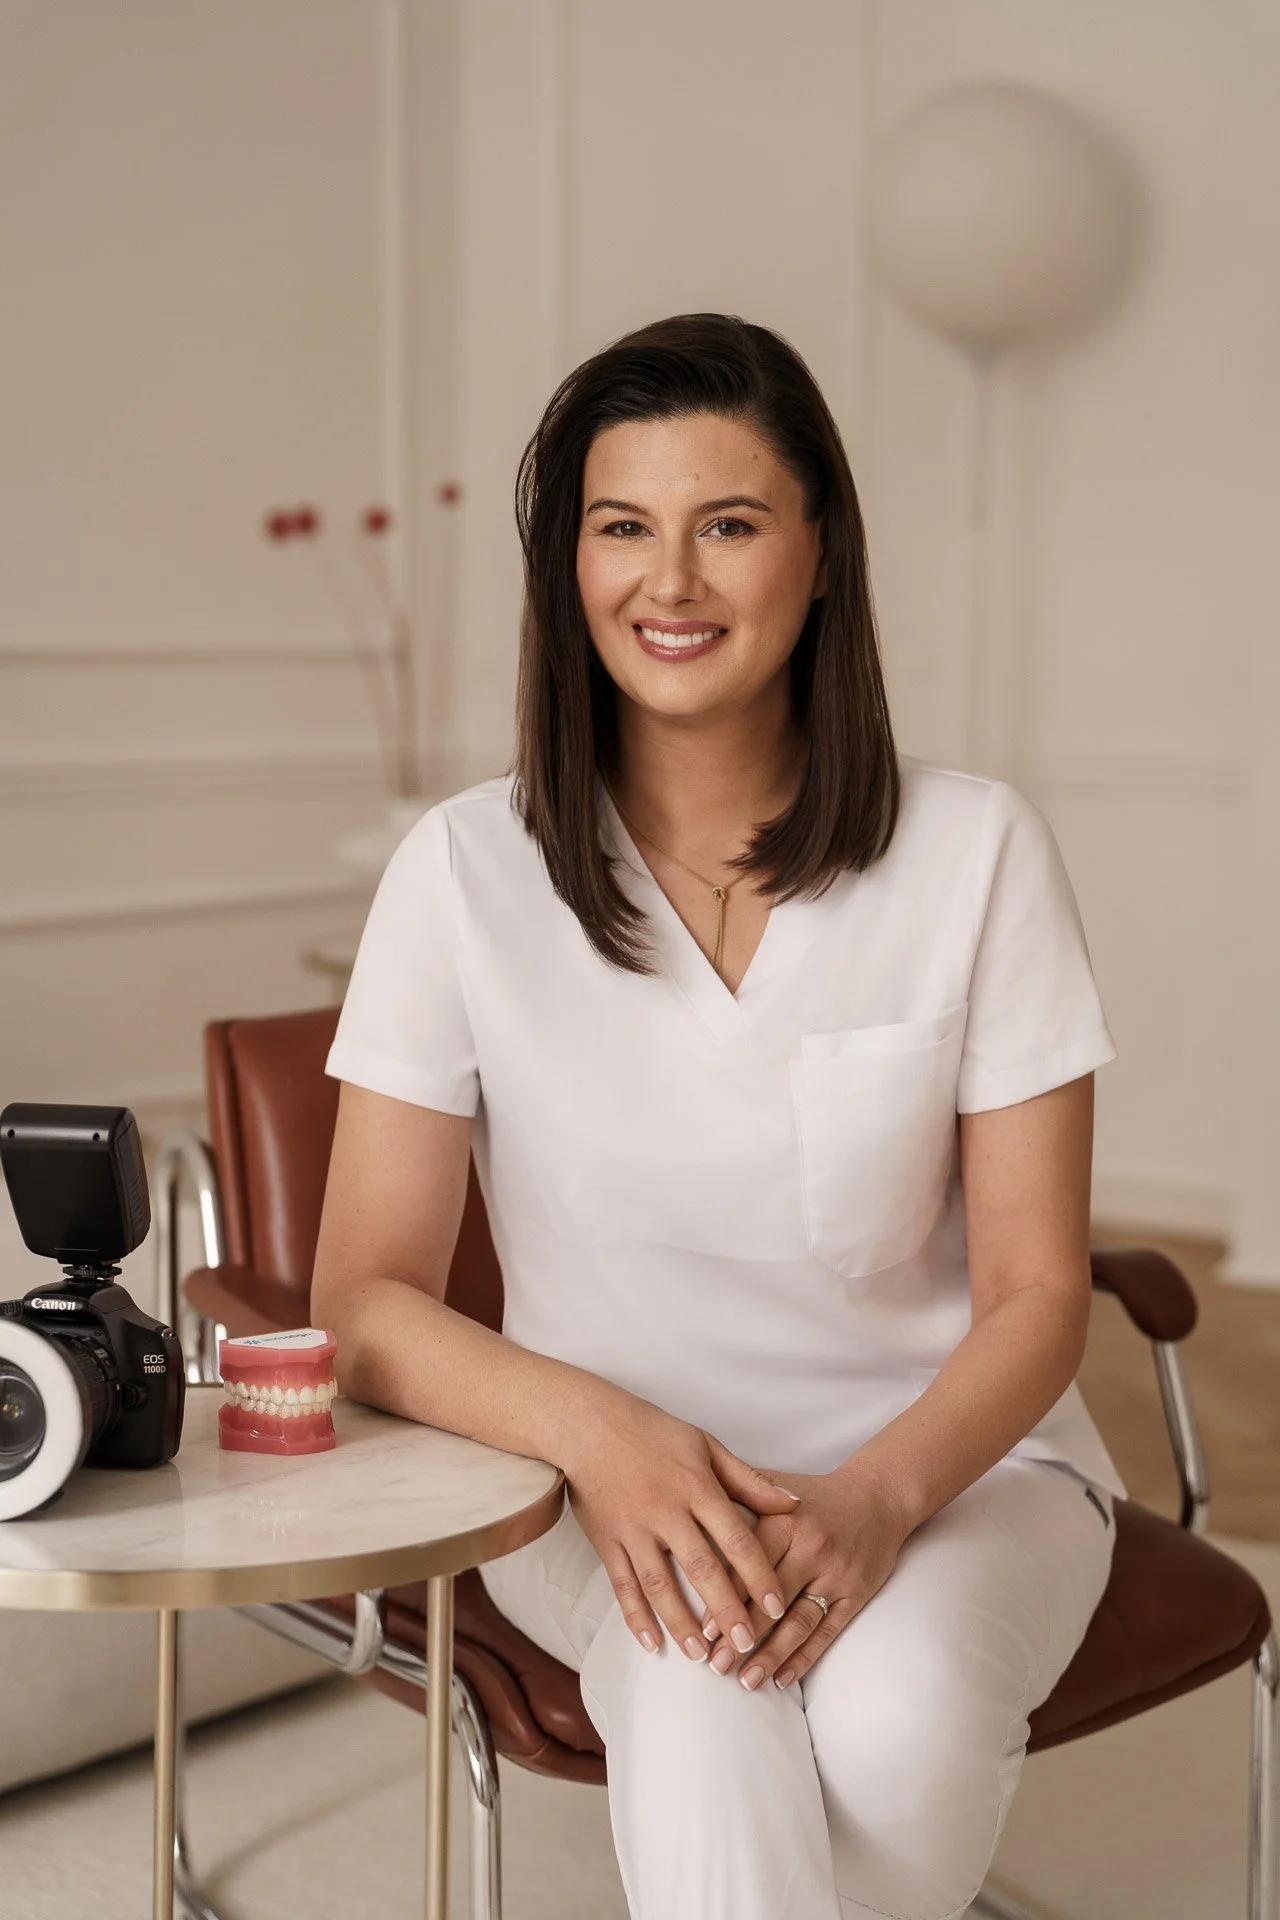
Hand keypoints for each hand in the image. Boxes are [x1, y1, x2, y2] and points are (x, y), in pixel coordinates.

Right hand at [560, 1387, 801, 1664]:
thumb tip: (793, 1503)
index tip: (778, 1608)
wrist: (589, 1425)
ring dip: (682, 1623)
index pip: (736, 1540)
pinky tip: (651, 1643)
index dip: (759, 1576)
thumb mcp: (706, 1445)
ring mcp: (634, 1529)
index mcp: (697, 1488)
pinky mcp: (607, 1540)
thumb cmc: (653, 1432)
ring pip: (660, 1585)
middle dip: (727, 1612)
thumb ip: (750, 1480)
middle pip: (702, 1569)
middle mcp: (666, 1512)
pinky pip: (622, 1585)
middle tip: (747, 1646)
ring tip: (702, 1656)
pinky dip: (636, 1616)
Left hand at [702, 1461, 910, 1690]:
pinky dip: (805, 1658)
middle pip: (771, 1599)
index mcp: (786, 1520)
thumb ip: (738, 1490)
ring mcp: (836, 1574)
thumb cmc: (817, 1495)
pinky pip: (828, 1631)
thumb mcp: (778, 1483)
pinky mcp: (856, 1594)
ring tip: (745, 1681)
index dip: (725, 1597)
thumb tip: (693, 1503)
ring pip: (799, 1621)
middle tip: (716, 1665)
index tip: (702, 1630)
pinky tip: (783, 1680)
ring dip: (771, 1655)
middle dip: (742, 1635)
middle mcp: (812, 1548)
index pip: (749, 1563)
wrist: (880, 1497)